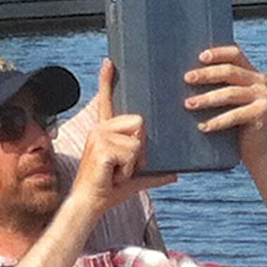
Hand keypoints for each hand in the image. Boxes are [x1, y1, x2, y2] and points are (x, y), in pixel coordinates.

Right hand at [72, 59, 173, 210]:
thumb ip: (156, 174)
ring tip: (116, 173)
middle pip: (139, 123)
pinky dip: (128, 170)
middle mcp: (100, 129)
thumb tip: (176, 174)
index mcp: (105, 131)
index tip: (109, 62)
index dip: (107, 81)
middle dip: (140, 148)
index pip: (107, 102)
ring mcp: (99, 136)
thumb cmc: (109, 191)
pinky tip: (112, 176)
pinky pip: (132, 153)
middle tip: (123, 167)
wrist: (89, 204)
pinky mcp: (102, 147)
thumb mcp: (137, 179)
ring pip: (138, 142)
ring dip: (133, 163)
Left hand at [183, 44, 266, 161]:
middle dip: (206, 74)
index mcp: (251, 72)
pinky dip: (217, 121)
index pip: (235, 54)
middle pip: (230, 72)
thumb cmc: (234, 123)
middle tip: (187, 78)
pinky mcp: (262, 114)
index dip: (218, 53)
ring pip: (230, 93)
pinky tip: (202, 127)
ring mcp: (263, 97)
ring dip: (207, 98)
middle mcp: (260, 81)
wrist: (256, 150)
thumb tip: (184, 77)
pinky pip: (236, 115)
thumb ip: (217, 86)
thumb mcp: (227, 101)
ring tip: (188, 104)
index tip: (200, 57)